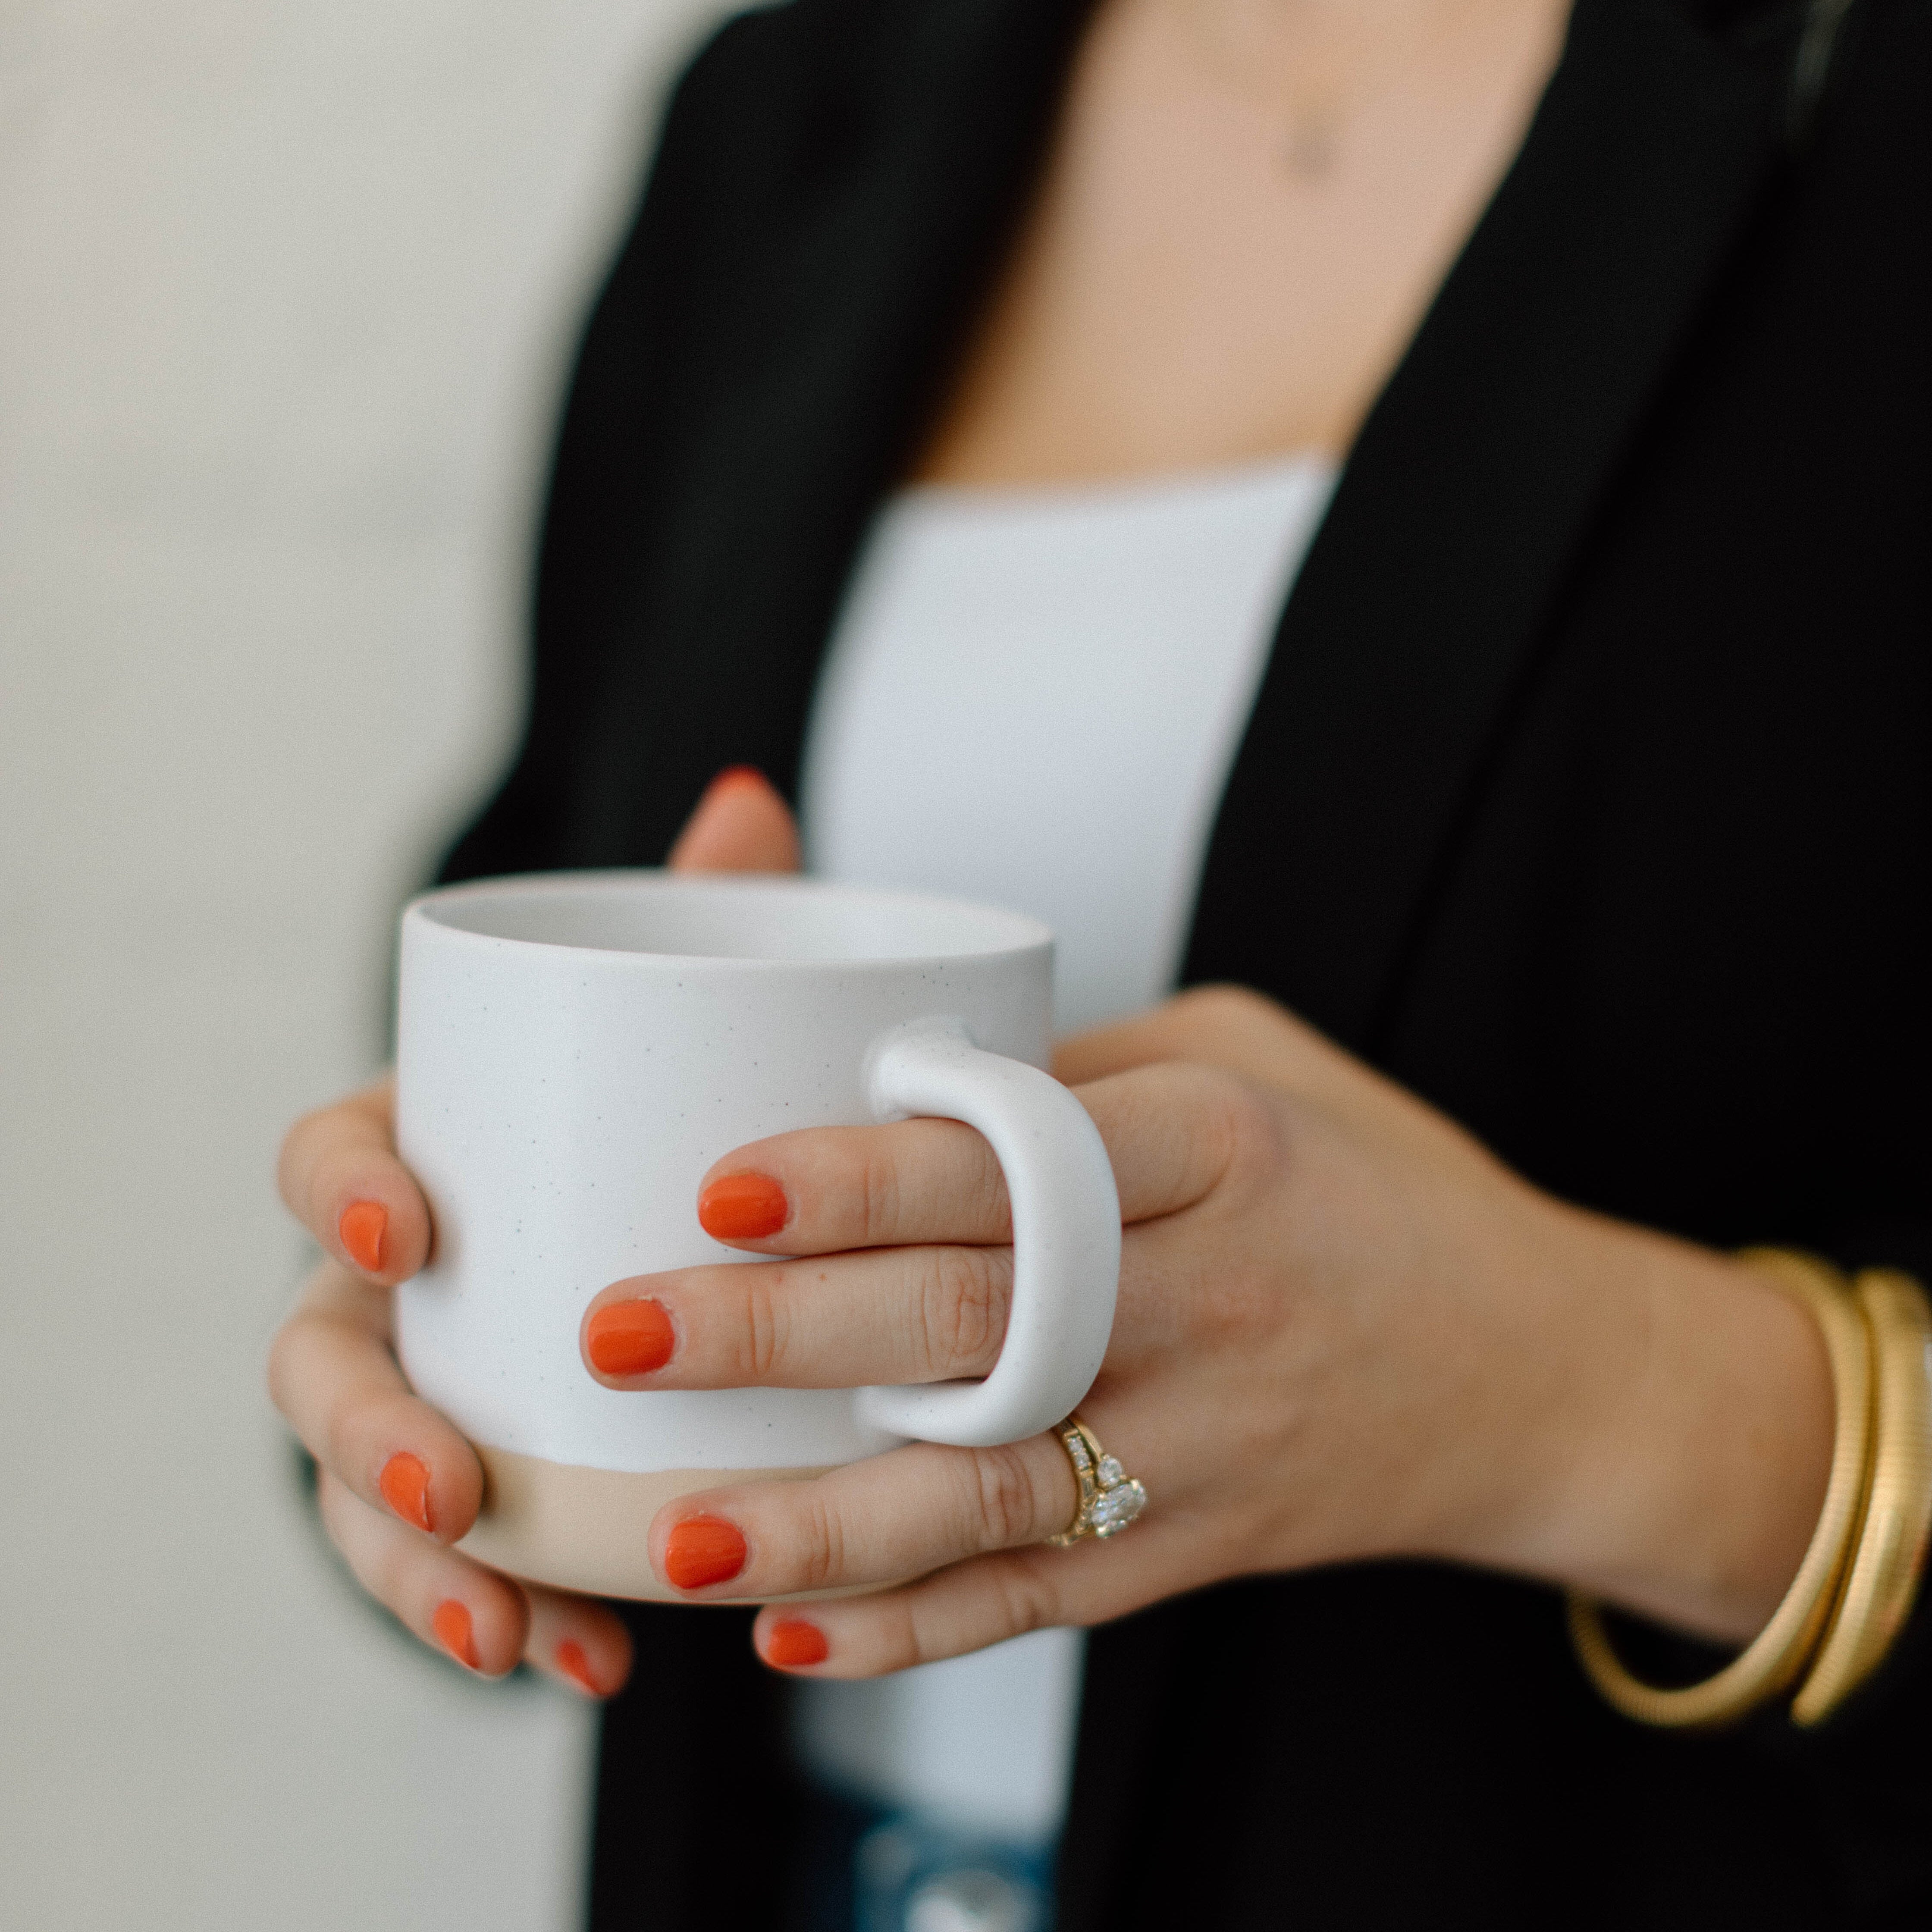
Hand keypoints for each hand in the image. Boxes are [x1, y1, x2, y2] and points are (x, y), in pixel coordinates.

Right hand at [266, 768, 800, 1689]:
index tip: (410, 1224)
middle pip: (319, 1360)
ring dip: (421, 1571)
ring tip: (509, 1625)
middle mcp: (395, 1290)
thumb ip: (709, 924)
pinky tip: (587, 1658)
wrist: (671, 1240)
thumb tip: (759, 799)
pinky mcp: (481, 1491)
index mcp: (419, 1159)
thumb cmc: (652, 1120)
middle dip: (363, 1433)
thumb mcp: (685, 1026)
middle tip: (448, 1484)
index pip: (329, 1158)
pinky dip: (513, 1612)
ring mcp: (424, 1397)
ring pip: (364, 1496)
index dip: (344, 1187)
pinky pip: (461, 1569)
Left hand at [585, 984, 1835, 1676]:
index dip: (869, 1173)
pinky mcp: (1204, 1540)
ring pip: (997, 1493)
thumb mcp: (1255, 1061)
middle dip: (786, 1332)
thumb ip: (1082, 1070)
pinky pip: (1049, 1596)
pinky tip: (799, 1638)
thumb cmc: (1376, 1183)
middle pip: (982, 1320)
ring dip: (829, 1522)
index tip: (722, 1178)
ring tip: (678, 1536)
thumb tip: (897, 1087)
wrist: (1546, 1367)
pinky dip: (922, 1625)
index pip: (1024, 1158)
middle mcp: (1212, 1294)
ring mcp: (1210, 1437)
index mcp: (1223, 1145)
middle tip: (623, 1332)